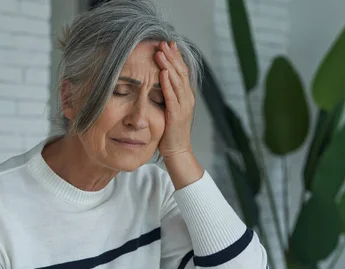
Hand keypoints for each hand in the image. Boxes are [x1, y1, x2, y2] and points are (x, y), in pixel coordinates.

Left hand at [154, 40, 194, 158]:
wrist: (177, 151)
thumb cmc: (170, 132)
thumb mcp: (168, 110)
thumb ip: (165, 96)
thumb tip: (156, 83)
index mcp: (186, 96)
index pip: (181, 72)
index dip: (175, 57)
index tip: (168, 44)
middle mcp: (187, 98)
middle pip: (181, 72)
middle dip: (172, 56)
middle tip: (163, 42)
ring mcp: (184, 106)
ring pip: (177, 81)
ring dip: (169, 65)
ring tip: (161, 52)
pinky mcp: (177, 115)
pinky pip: (172, 96)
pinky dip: (167, 83)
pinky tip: (162, 72)